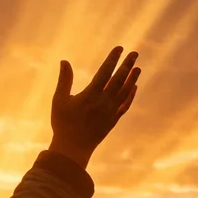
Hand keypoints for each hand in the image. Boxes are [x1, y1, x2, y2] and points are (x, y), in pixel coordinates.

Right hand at [48, 45, 139, 168]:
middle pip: (119, 79)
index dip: (113, 59)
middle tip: (135, 53)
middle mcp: (103, 102)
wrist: (72, 149)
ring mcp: (110, 112)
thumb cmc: (63, 123)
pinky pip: (125, 105)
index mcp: (90, 95)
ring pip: (125, 91)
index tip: (119, 48)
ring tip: (138, 67)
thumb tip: (64, 61)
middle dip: (127, 65)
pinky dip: (131, 95)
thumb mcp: (59, 100)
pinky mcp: (113, 120)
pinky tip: (134, 86)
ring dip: (132, 78)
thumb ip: (64, 80)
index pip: (105, 72)